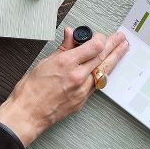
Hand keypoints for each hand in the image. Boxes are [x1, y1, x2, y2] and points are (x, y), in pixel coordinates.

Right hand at [0, 27, 128, 146]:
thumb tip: (70, 34)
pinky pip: (96, 84)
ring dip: (113, 59)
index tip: (101, 36)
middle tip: (121, 39)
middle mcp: (77, 77)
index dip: (100, 38)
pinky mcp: (82, 101)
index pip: (94, 47)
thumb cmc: (31, 89)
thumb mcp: (45, 62)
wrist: (27, 114)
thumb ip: (63, 47)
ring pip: (103, 72)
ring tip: (121, 50)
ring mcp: (82, 90)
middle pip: (102, 58)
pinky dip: (102, 74)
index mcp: (67, 63)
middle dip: (114, 46)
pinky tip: (106, 68)